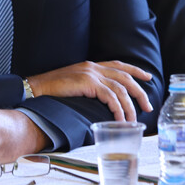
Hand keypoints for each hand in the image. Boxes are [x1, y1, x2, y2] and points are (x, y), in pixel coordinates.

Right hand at [27, 60, 152, 121]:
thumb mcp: (75, 83)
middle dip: (139, 91)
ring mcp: (91, 74)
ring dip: (129, 105)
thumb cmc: (52, 89)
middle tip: (148, 105)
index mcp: (92, 66)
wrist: (37, 87)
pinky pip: (110, 96)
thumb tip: (102, 99)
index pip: (119, 65)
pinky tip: (120, 118)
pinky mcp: (88, 83)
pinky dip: (118, 108)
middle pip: (125, 77)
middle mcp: (94, 67)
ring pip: (120, 89)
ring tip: (134, 119)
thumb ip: (89, 86)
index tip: (147, 77)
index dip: (135, 70)